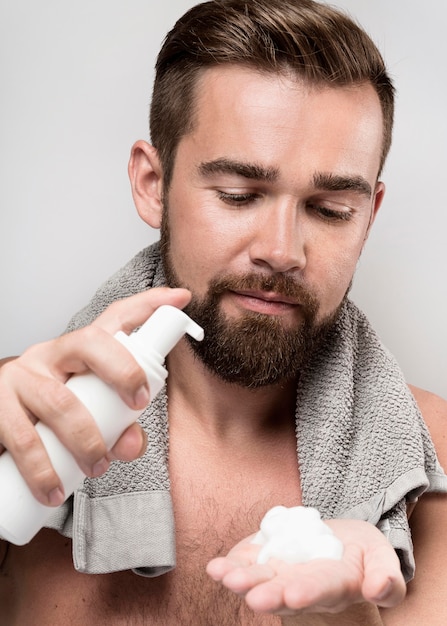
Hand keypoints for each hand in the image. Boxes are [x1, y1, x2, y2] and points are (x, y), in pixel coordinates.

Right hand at [0, 287, 190, 506]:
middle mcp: (50, 354)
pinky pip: (23, 438)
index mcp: (79, 349)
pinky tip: (54, 489)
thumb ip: (120, 425)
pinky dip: (43, 469)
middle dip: (123, 372)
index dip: (149, 305)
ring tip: (97, 468)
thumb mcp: (90, 408)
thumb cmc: (55, 411)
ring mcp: (21, 377)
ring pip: (59, 401)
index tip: (180, 299)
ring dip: (86, 440)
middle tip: (137, 406)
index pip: (115, 317)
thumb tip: (129, 444)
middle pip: (90, 343)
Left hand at [206, 519, 405, 615]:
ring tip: (226, 578)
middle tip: (255, 598)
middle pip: (284, 592)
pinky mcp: (263, 559)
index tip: (295, 595)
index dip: (309, 592)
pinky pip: (245, 564)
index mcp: (335, 585)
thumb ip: (386, 577)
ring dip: (242, 581)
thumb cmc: (362, 553)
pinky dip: (229, 566)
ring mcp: (279, 574)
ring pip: (260, 581)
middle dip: (269, 594)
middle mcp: (302, 586)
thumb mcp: (382, 557)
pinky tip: (214, 568)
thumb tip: (379, 589)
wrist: (337, 544)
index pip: (322, 590)